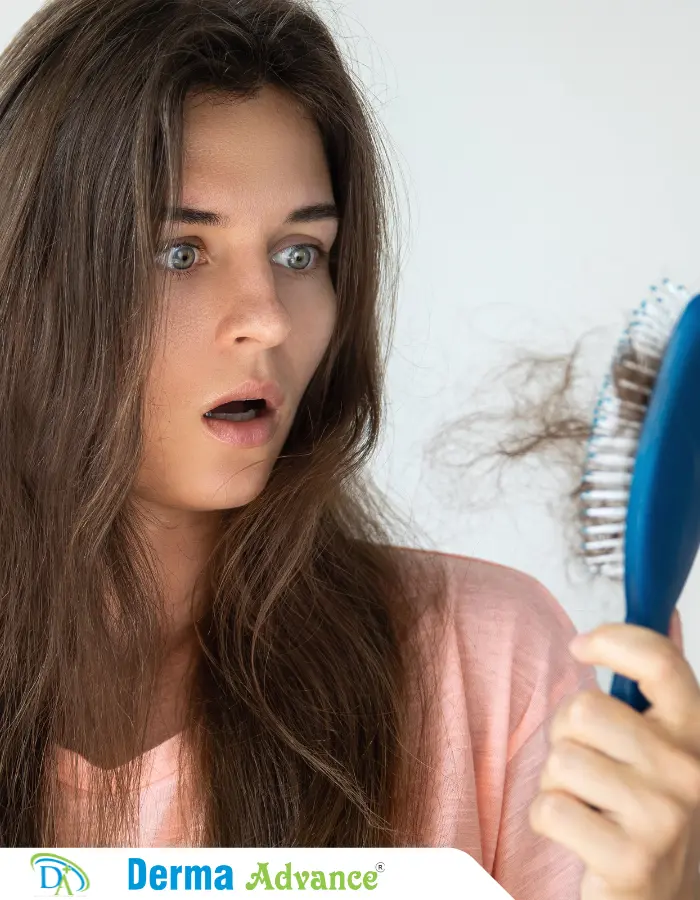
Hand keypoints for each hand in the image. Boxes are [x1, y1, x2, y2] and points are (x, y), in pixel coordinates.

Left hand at [529, 611, 699, 898]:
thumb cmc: (652, 819)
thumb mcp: (667, 751)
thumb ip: (663, 690)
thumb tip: (672, 616)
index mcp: (698, 736)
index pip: (660, 661)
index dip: (612, 639)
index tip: (581, 647)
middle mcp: (691, 772)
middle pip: (584, 709)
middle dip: (566, 735)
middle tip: (586, 767)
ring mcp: (665, 817)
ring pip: (561, 758)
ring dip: (556, 784)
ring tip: (587, 806)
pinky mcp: (633, 859)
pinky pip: (549, 807)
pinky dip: (548, 820)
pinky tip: (579, 836)